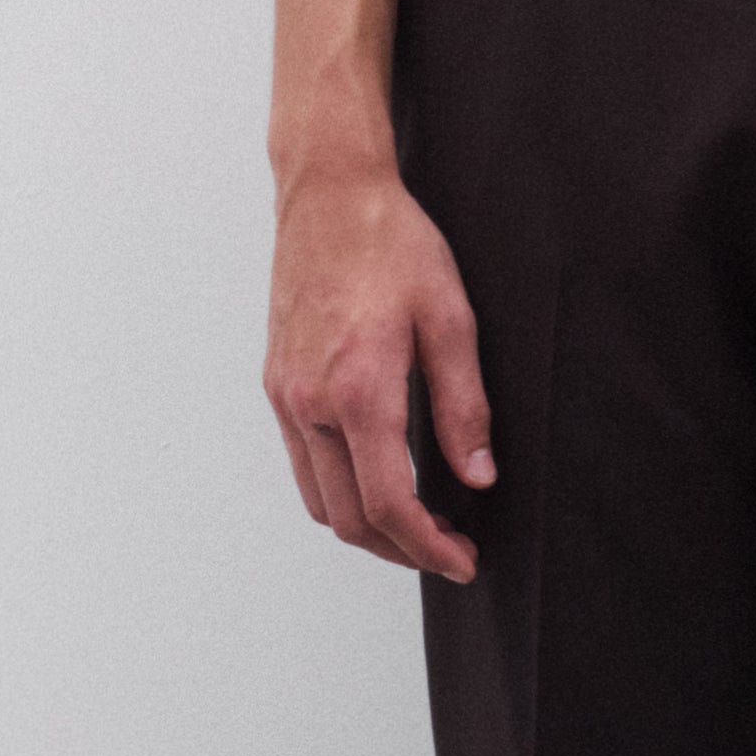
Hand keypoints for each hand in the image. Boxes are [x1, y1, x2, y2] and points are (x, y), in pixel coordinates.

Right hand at [265, 159, 494, 581]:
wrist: (329, 195)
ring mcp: (285, 397)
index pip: (388, 503)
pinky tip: (377, 478)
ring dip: (366, 528)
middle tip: (449, 551)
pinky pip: (303, 463)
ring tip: (418, 525)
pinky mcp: (277, 385)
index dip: (428, 547)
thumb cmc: (393, 245)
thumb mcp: (450, 319)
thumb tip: (479, 476)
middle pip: (347, 519)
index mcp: (358, 390)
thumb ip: (465, 406)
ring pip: (318, 500)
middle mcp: (310, 403)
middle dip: (400, 550)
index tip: (463, 561)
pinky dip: (338, 492)